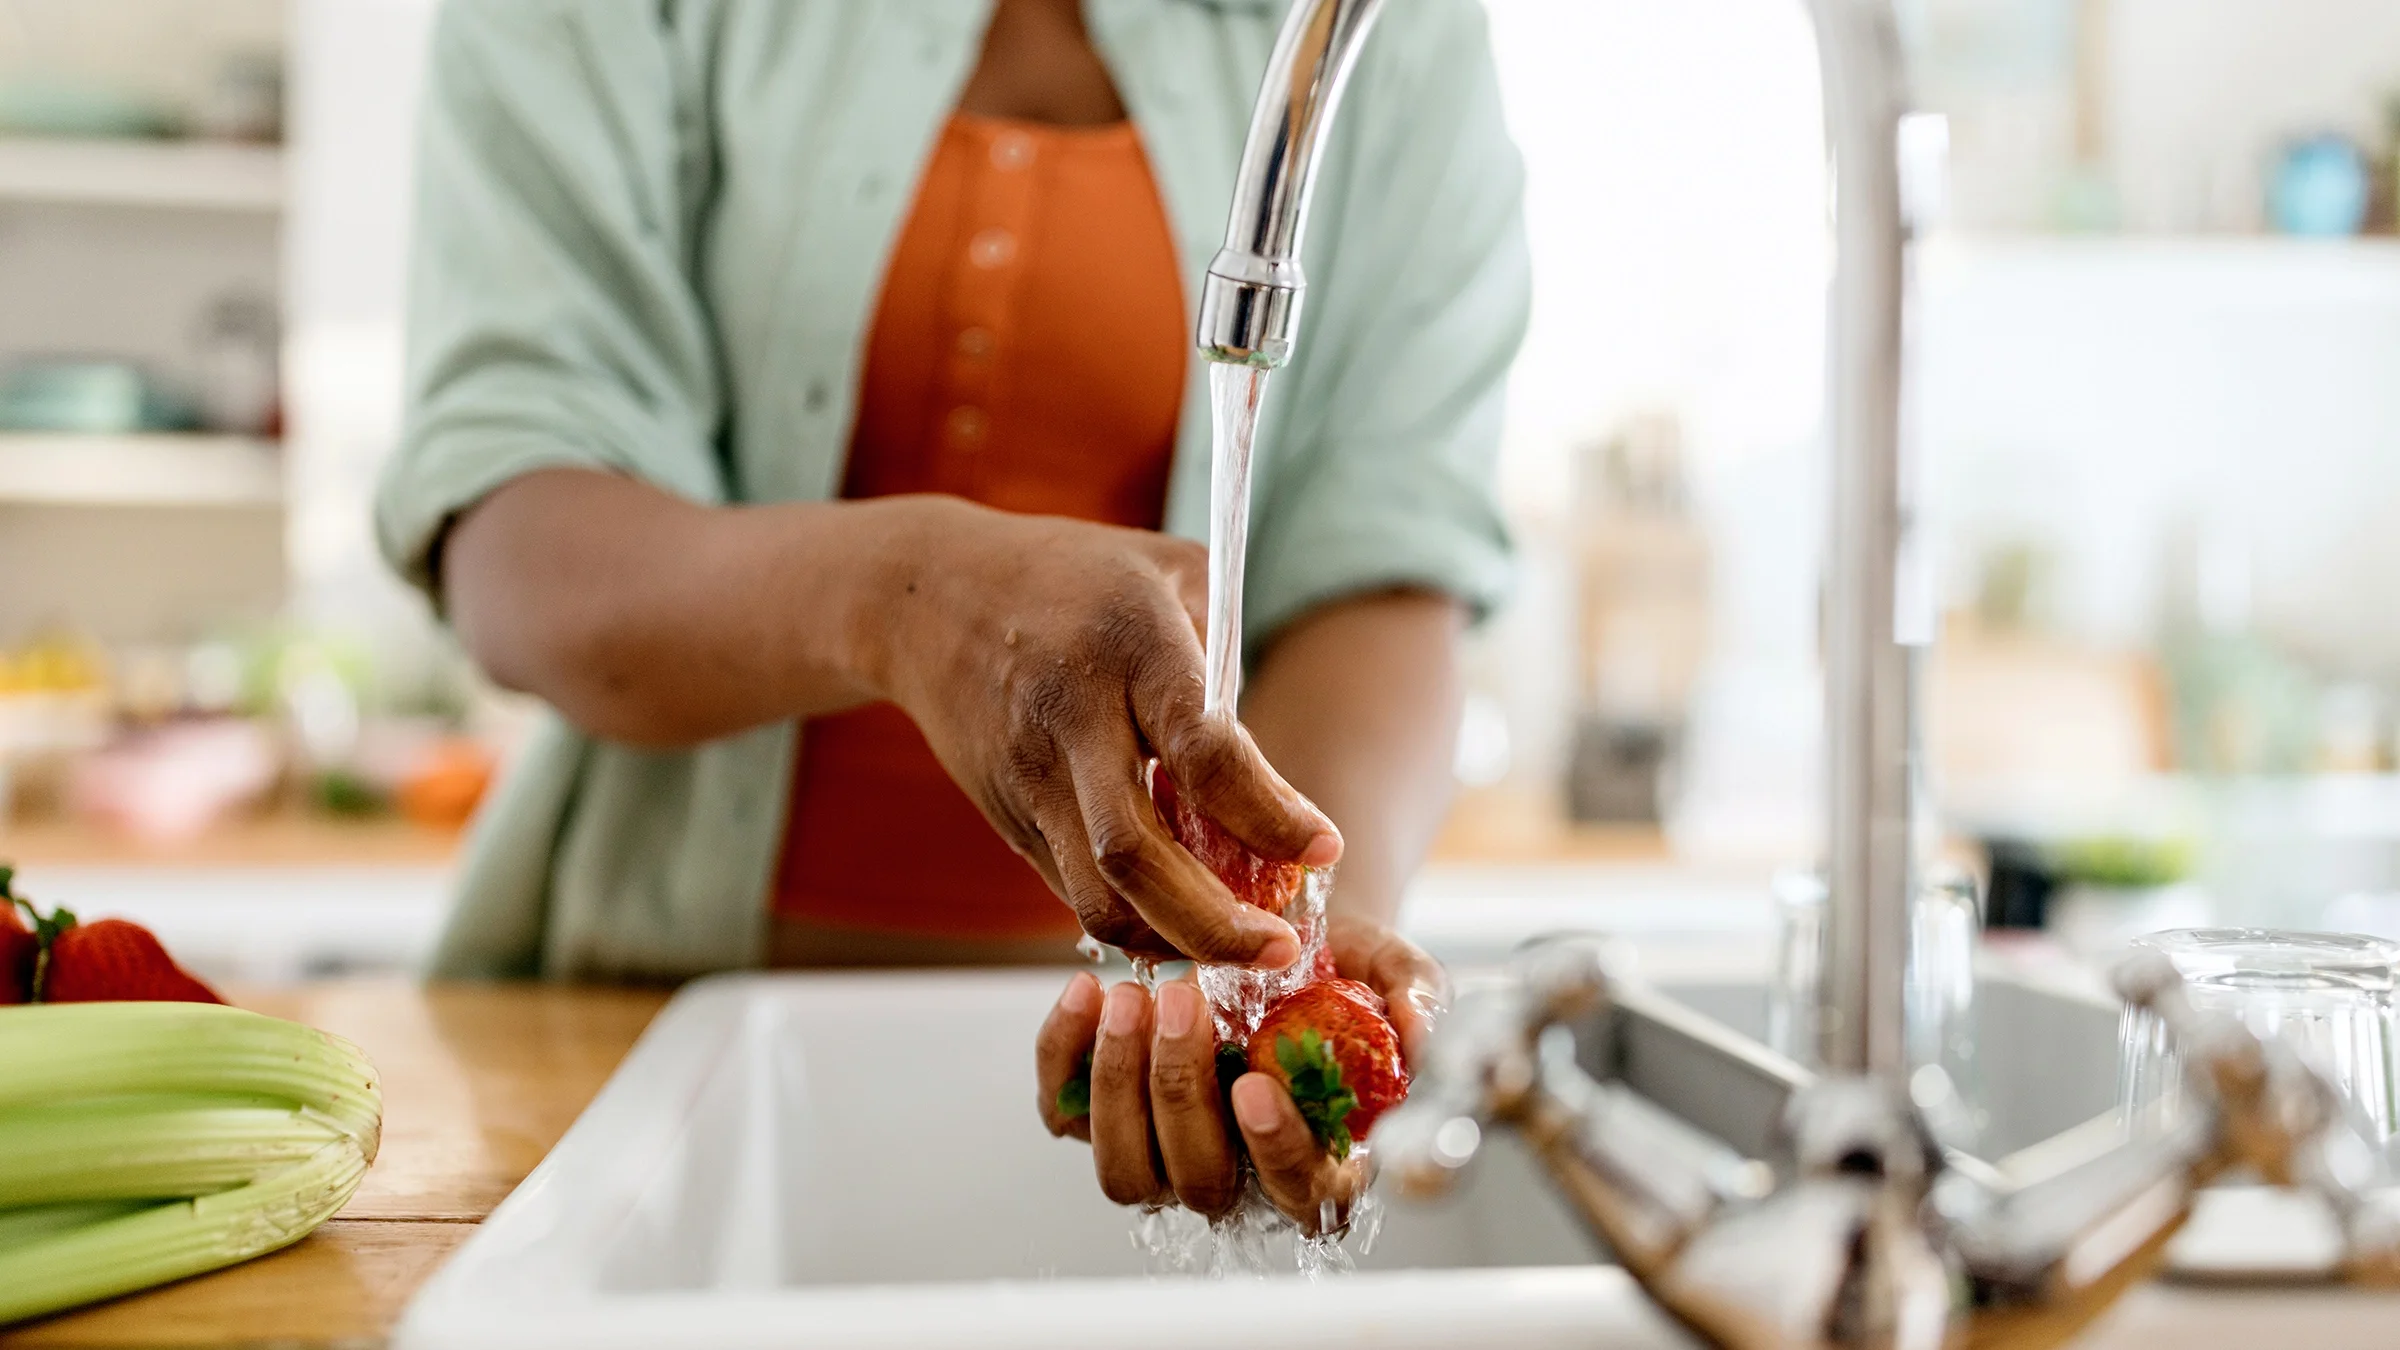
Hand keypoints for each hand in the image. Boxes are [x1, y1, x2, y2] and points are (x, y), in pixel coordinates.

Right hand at [870, 498, 1339, 963]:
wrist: (928, 596)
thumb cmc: (1076, 576)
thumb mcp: (1170, 574)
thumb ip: (1228, 662)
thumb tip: (1274, 773)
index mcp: (1129, 648)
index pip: (1203, 752)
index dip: (1268, 813)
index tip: (1324, 847)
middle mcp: (1071, 721)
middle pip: (1135, 854)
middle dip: (1215, 922)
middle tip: (1281, 950)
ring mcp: (1030, 778)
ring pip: (1096, 896)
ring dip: (1174, 941)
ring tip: (1241, 949)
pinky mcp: (1008, 818)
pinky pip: (1076, 892)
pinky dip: (1137, 922)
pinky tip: (1186, 922)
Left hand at [1034, 913, 1447, 1232]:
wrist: (1274, 938)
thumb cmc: (1341, 973)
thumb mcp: (1393, 972)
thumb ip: (1416, 1001)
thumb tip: (1419, 1037)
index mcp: (1321, 1162)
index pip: (1303, 1193)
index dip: (1277, 1150)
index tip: (1255, 1084)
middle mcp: (1239, 1175)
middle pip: (1199, 1182)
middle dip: (1183, 1093)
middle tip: (1184, 1001)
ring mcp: (1165, 1153)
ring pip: (1125, 1170)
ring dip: (1119, 1085)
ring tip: (1132, 997)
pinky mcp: (1102, 1116)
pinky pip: (1064, 1113)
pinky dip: (1063, 1056)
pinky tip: (1086, 992)